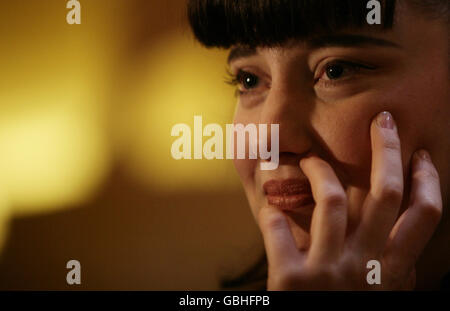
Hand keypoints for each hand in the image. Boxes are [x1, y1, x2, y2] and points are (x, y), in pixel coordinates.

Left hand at [258, 111, 442, 289]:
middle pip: (386, 195)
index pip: (424, 216)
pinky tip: (270, 207)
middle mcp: (365, 266)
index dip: (427, 180)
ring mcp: (328, 270)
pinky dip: (271, 212)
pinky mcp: (290, 277)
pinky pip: (278, 227)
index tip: (420, 154)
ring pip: (333, 199)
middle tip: (381, 122)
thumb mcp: (378, 295)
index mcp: (390, 271)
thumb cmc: (346, 310)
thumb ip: (390, 272)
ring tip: (310, 158)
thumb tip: (398, 247)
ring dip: (318, 170)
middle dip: (387, 151)